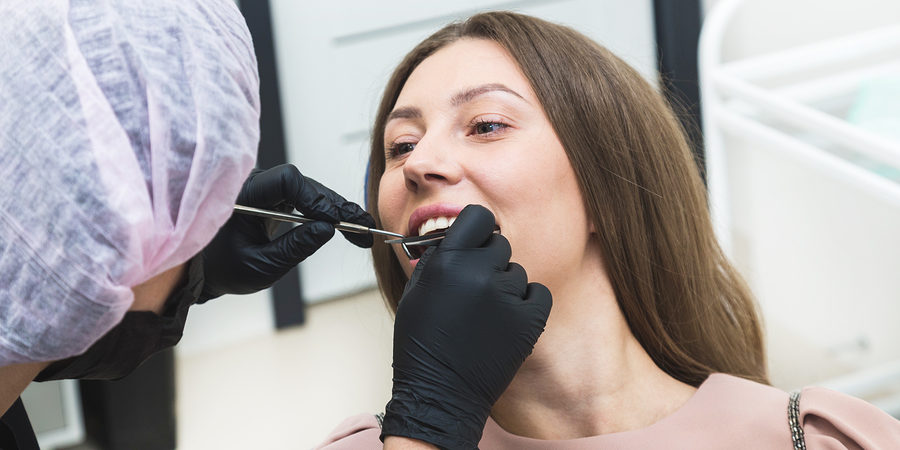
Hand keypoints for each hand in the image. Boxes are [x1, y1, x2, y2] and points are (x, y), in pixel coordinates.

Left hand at [200, 164, 374, 300]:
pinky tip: (345, 224)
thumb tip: (328, 230)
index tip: (335, 222)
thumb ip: (295, 247)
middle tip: (362, 227)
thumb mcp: (260, 265)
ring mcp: (266, 190)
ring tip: (361, 229)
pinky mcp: (275, 200)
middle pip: (305, 185)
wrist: (204, 270)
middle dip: (336, 206)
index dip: (315, 198)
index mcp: (244, 194)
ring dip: (335, 210)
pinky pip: (305, 199)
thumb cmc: (222, 267)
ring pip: (309, 191)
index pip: (287, 181)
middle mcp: (256, 184)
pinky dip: (325, 212)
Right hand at [381, 205, 551, 448]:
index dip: (477, 229)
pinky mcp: (529, 320)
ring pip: (517, 272)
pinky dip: (526, 303)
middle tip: (475, 287)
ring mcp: (507, 297)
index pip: (479, 217)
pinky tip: (507, 318)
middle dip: (488, 261)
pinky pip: (538, 293)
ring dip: (504, 287)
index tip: (475, 241)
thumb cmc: (422, 344)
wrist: (440, 392)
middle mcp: (480, 273)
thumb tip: (455, 237)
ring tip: (485, 314)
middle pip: (499, 244)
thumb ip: (439, 258)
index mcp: (449, 261)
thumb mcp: (417, 291)